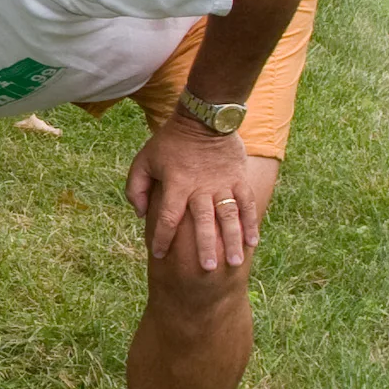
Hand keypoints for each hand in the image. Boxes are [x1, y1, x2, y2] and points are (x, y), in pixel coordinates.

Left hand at [127, 115, 259, 272]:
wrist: (203, 120)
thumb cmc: (169, 143)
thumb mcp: (143, 160)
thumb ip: (136, 188)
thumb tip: (140, 215)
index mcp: (176, 185)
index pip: (168, 218)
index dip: (162, 238)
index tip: (159, 255)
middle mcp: (200, 188)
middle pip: (203, 222)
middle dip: (205, 246)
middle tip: (208, 269)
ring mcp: (222, 184)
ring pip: (229, 216)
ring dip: (232, 240)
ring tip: (234, 262)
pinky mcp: (238, 179)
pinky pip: (246, 204)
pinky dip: (250, 223)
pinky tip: (253, 243)